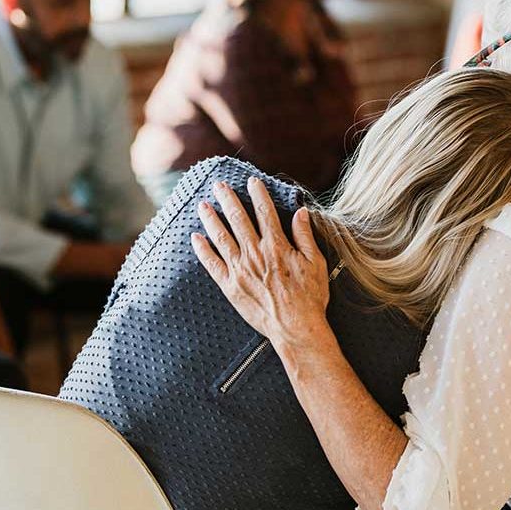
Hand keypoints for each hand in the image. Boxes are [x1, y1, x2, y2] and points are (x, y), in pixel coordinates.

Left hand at [191, 178, 331, 348]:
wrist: (296, 328)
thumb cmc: (310, 297)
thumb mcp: (315, 263)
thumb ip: (305, 236)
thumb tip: (300, 212)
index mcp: (276, 246)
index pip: (265, 212)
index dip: (258, 194)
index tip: (252, 181)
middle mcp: (255, 254)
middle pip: (238, 219)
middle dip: (228, 199)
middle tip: (218, 185)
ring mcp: (240, 270)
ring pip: (221, 237)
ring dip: (211, 218)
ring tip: (202, 204)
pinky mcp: (230, 286)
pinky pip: (212, 264)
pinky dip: (202, 249)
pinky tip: (196, 237)